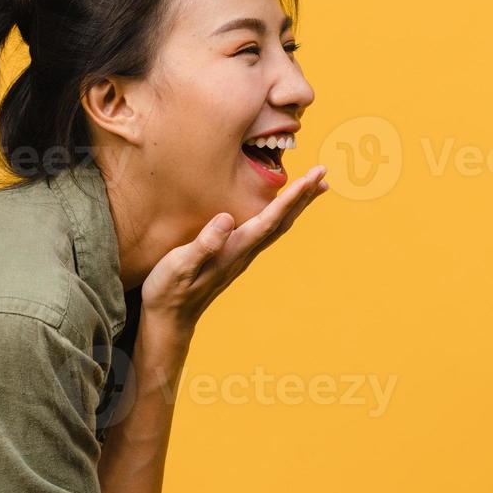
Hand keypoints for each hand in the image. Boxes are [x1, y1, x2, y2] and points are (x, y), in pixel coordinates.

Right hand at [140, 165, 328, 327]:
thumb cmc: (170, 291)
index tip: (311, 179)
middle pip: (282, 222)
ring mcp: (241, 256)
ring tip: (314, 187)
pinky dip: (280, 214)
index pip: (269, 220)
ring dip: (296, 205)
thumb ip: (204, 244)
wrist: (170, 319)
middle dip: (303, 197)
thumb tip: (227, 218)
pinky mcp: (234, 256)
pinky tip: (279, 208)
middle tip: (322, 173)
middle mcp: (244, 253)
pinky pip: (265, 230)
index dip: (291, 199)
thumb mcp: (179, 266)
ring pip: (277, 226)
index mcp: (234, 251)